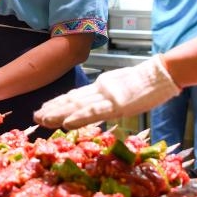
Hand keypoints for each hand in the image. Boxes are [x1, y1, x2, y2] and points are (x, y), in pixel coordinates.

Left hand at [34, 55, 180, 129]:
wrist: (162, 73)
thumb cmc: (147, 82)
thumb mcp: (123, 88)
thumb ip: (109, 96)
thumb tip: (97, 104)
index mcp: (102, 87)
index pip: (76, 96)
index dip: (58, 103)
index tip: (44, 108)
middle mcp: (100, 90)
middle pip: (72, 101)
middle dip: (52, 109)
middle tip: (35, 116)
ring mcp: (107, 97)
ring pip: (77, 106)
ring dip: (58, 114)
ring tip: (42, 118)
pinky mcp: (116, 104)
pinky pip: (93, 112)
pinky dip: (78, 117)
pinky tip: (65, 122)